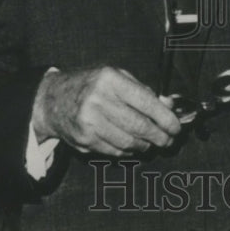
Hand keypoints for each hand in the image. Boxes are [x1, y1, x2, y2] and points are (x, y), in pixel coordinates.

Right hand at [31, 66, 181, 155]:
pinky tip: (133, 147)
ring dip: (145, 146)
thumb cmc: (90, 86)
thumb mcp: (116, 77)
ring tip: (151, 143)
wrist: (52, 100)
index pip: (146, 102)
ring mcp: (89, 122)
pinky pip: (114, 151)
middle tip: (168, 140)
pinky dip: (128, 152)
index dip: (166, 118)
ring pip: (128, 142)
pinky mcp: (84, 140)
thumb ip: (143, 90)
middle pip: (139, 126)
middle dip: (159, 136)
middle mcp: (98, 100)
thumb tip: (168, 105)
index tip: (177, 127)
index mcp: (110, 79)